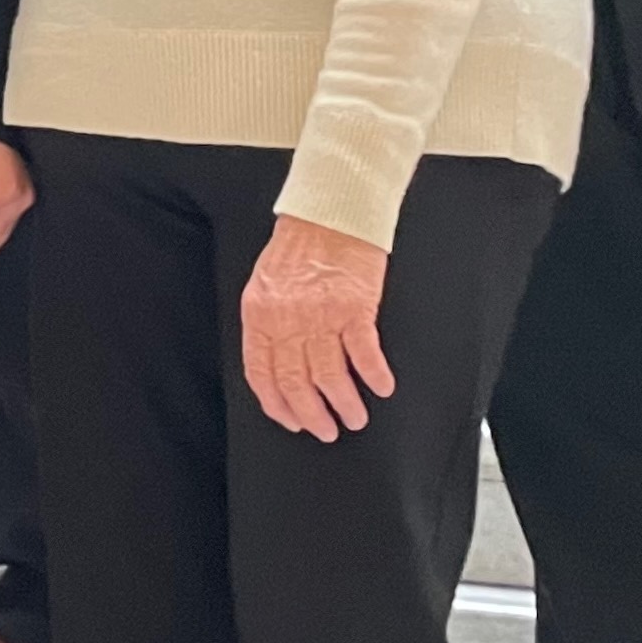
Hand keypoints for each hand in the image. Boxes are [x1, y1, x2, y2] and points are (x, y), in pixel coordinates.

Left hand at [239, 213, 392, 440]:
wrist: (330, 211)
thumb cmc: (299, 245)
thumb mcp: (266, 284)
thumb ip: (269, 323)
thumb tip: (277, 365)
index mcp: (260, 314)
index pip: (261, 373)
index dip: (276, 405)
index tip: (292, 421)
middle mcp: (287, 319)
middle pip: (296, 382)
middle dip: (312, 415)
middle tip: (326, 430)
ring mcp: (321, 315)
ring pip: (331, 376)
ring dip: (345, 404)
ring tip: (355, 417)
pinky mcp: (355, 307)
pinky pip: (364, 354)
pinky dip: (374, 376)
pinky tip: (381, 387)